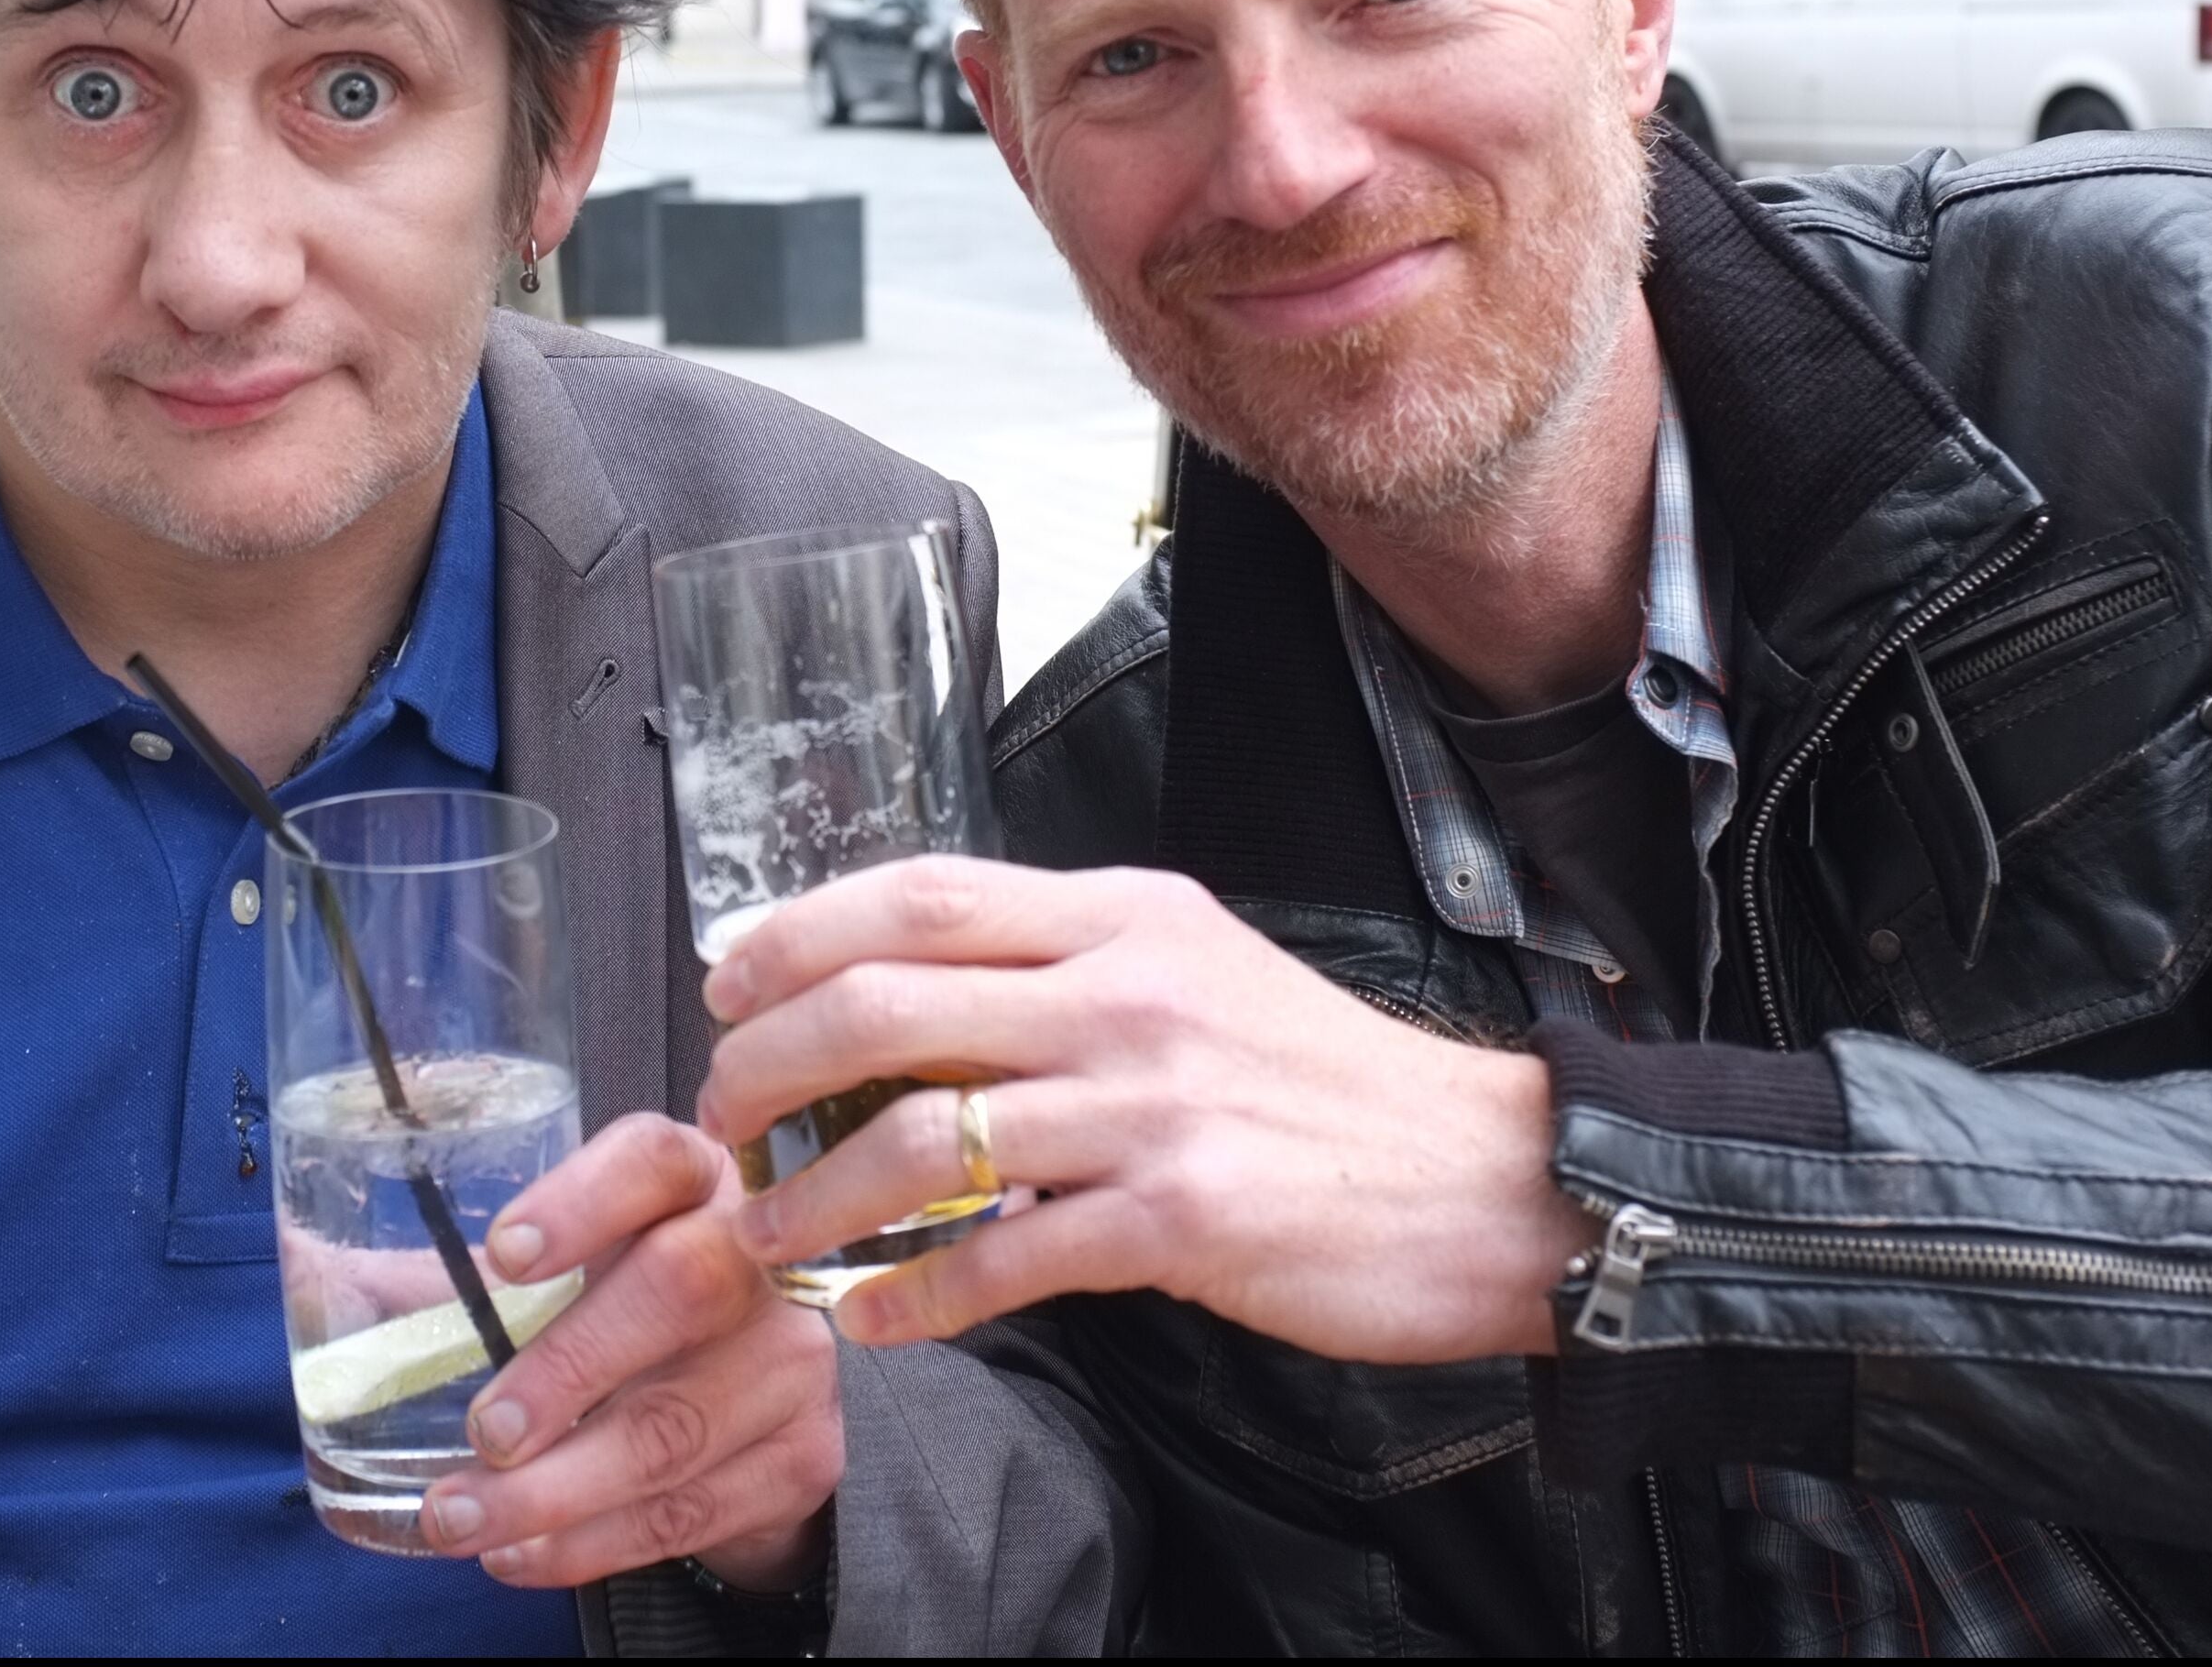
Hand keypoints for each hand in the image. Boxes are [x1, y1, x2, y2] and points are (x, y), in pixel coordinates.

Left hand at [419, 1113, 839, 1592]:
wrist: (758, 1400)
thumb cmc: (629, 1311)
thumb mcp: (559, 1275)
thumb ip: (449, 1279)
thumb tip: (302, 1270)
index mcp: (690, 1180)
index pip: (651, 1160)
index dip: (583, 1200)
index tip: (504, 1255)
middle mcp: (757, 1255)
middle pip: (679, 1287)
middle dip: (569, 1367)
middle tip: (485, 1432)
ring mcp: (790, 1359)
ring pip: (677, 1425)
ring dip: (558, 1490)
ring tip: (461, 1518)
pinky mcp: (804, 1455)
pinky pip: (692, 1510)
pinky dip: (594, 1542)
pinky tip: (523, 1551)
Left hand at [696, 858, 1596, 1361]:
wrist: (1489, 1178)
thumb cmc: (1333, 1085)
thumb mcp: (1199, 973)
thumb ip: (1066, 969)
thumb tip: (914, 994)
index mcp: (1126, 915)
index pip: (918, 895)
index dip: (797, 937)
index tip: (729, 987)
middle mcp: (1127, 993)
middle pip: (885, 1002)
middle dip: (765, 1064)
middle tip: (722, 1118)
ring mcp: (1151, 1107)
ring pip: (919, 1139)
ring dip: (814, 1196)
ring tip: (769, 1233)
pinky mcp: (1179, 1221)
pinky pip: (999, 1259)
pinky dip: (913, 1296)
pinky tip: (876, 1317)